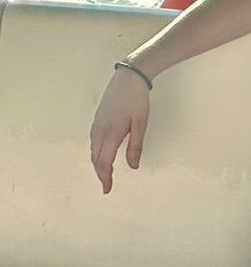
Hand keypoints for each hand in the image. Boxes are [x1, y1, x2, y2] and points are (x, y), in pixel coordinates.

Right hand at [90, 69, 150, 193]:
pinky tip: (102, 153)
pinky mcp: (98, 118)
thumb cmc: (137, 99)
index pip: (104, 162)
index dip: (105, 177)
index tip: (107, 189)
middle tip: (107, 185)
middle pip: (96, 158)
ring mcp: (97, 123)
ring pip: (93, 150)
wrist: (129, 77)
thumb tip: (133, 166)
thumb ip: (136, 146)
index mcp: (111, 133)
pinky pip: (93, 140)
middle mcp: (100, 130)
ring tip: (105, 173)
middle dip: (100, 173)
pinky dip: (96, 152)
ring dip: (97, 163)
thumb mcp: (141, 123)